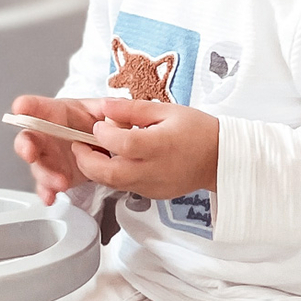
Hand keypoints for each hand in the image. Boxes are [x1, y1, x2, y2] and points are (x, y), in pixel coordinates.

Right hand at [9, 95, 105, 205]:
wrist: (99, 145)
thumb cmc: (91, 122)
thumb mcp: (102, 110)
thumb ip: (108, 109)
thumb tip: (113, 109)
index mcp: (55, 114)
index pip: (37, 106)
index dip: (27, 106)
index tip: (20, 107)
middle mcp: (46, 135)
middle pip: (28, 139)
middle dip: (25, 146)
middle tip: (30, 152)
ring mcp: (48, 157)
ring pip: (38, 167)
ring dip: (47, 176)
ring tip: (60, 182)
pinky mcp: (54, 176)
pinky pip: (46, 186)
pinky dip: (47, 192)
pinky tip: (50, 197)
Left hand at [73, 98, 218, 199]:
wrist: (220, 159)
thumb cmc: (198, 131)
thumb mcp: (167, 111)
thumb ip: (132, 110)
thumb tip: (105, 107)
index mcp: (159, 146)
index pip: (121, 143)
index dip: (103, 134)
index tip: (98, 124)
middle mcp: (154, 170)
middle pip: (109, 173)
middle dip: (86, 160)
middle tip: (80, 145)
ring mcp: (153, 186)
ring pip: (113, 184)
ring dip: (97, 169)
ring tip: (93, 152)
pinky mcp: (153, 194)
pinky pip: (126, 187)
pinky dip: (114, 175)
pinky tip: (116, 161)